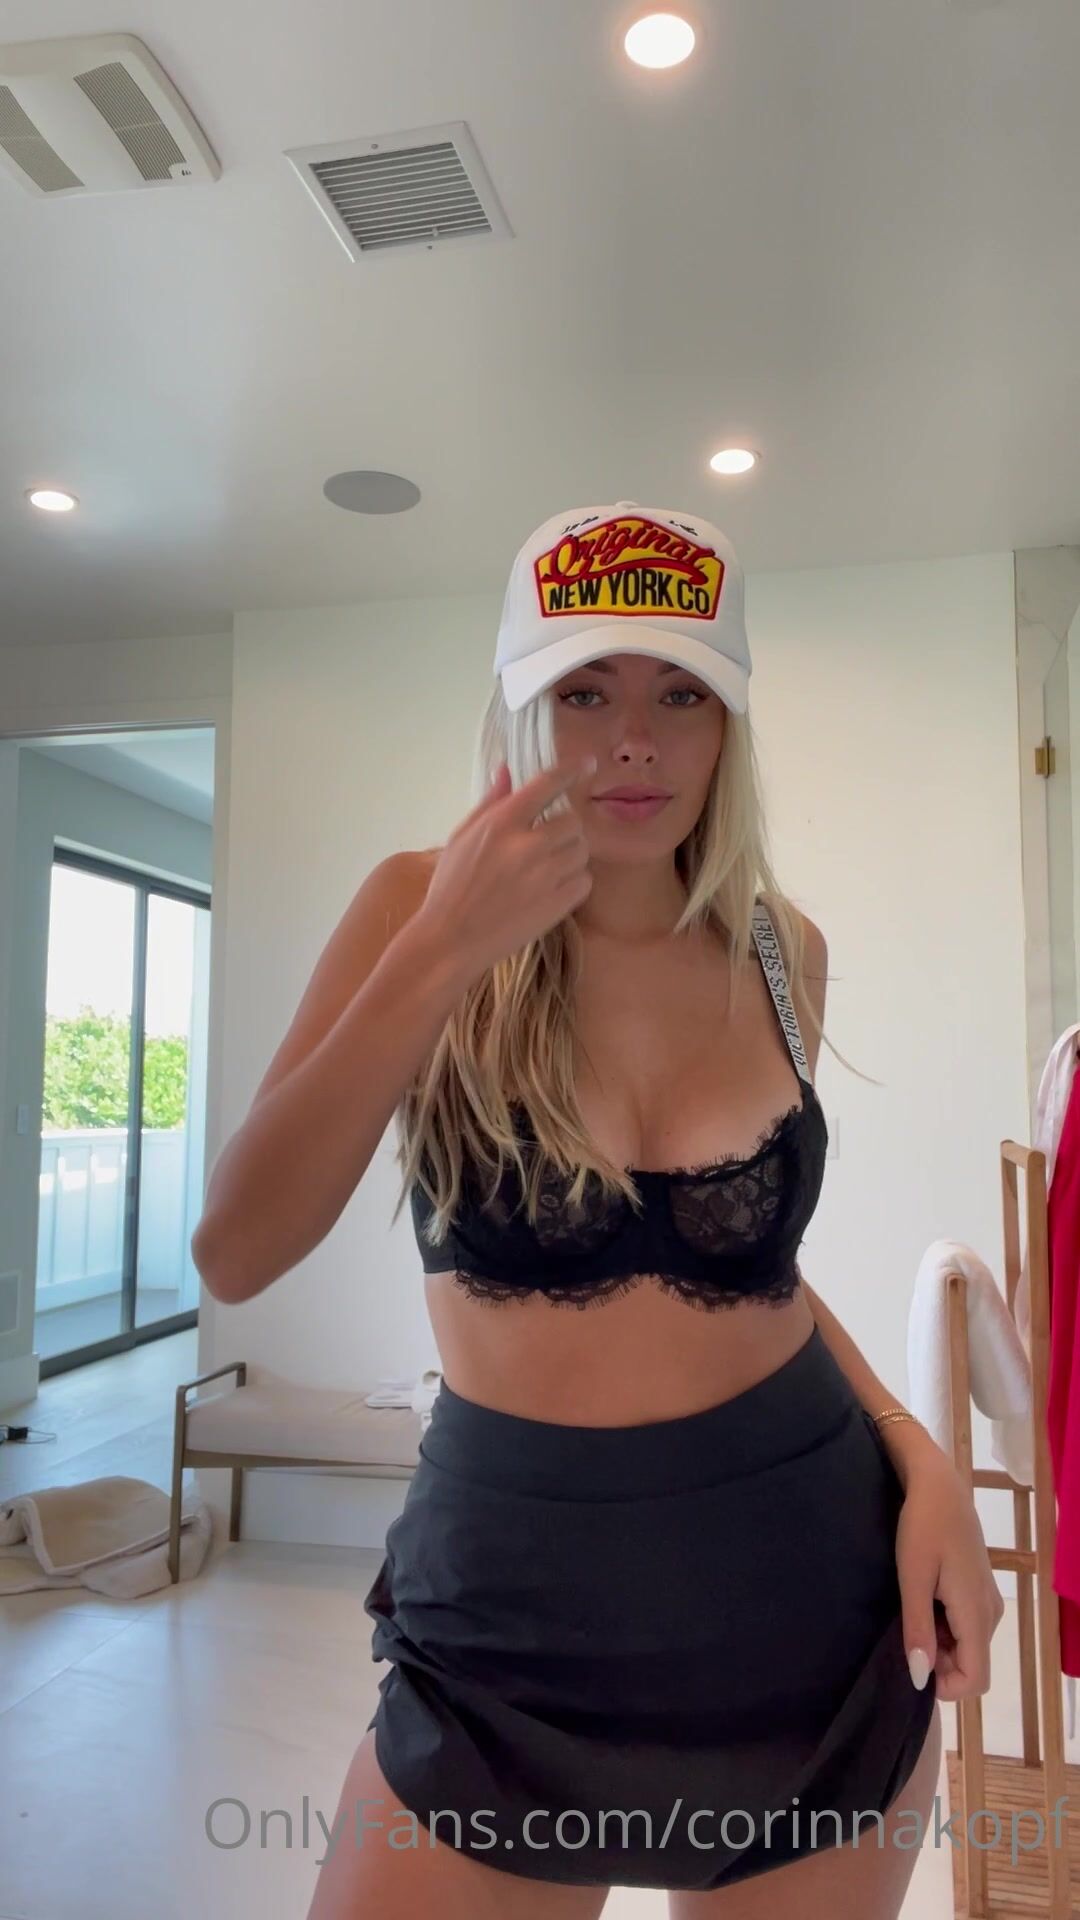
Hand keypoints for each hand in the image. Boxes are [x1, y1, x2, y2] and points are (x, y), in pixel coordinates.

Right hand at [415, 757, 595, 982]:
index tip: (588, 764)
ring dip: (570, 854)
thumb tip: (507, 770)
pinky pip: (585, 880)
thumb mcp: (461, 837)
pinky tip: (551, 888)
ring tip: (546, 867)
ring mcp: (546, 876)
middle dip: (564, 828)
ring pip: (582, 850)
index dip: (571, 770)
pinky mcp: (557, 904)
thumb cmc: (451, 886)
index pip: (546, 785)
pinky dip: (575, 881)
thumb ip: (490, 803)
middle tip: (547, 841)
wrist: (451, 939)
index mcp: (501, 823)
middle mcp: (528, 845)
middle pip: (573, 822)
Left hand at [894, 1443, 1004, 1701]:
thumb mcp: (912, 1578)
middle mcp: (990, 1613)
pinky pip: (966, 1626)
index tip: (912, 1665)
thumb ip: (917, 1629)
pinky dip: (944, 1625)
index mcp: (976, 1614)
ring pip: (968, 1646)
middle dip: (939, 1663)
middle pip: (972, 1665)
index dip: (945, 1687)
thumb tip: (920, 1678)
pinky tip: (921, 1599)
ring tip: (909, 1611)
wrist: (938, 1485)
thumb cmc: (921, 1527)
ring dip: (939, 1643)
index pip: (977, 1680)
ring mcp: (987, 1599)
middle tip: (903, 1633)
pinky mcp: (979, 1588)